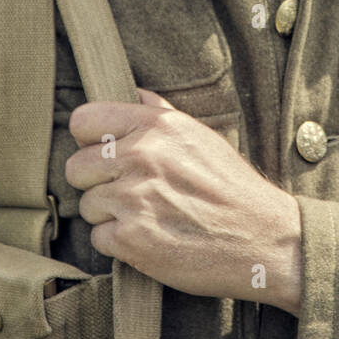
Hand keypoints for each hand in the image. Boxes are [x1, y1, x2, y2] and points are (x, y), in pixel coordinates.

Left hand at [65, 90, 301, 313]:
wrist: (263, 239)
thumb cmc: (232, 186)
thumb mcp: (200, 136)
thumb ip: (161, 114)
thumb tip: (134, 93)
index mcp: (155, 126)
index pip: (82, 120)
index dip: (88, 140)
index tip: (103, 153)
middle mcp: (141, 156)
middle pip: (75, 167)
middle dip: (96, 182)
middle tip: (126, 192)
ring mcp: (134, 199)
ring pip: (87, 206)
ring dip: (109, 215)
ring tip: (146, 216)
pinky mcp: (132, 240)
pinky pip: (99, 239)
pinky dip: (119, 244)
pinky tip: (149, 239)